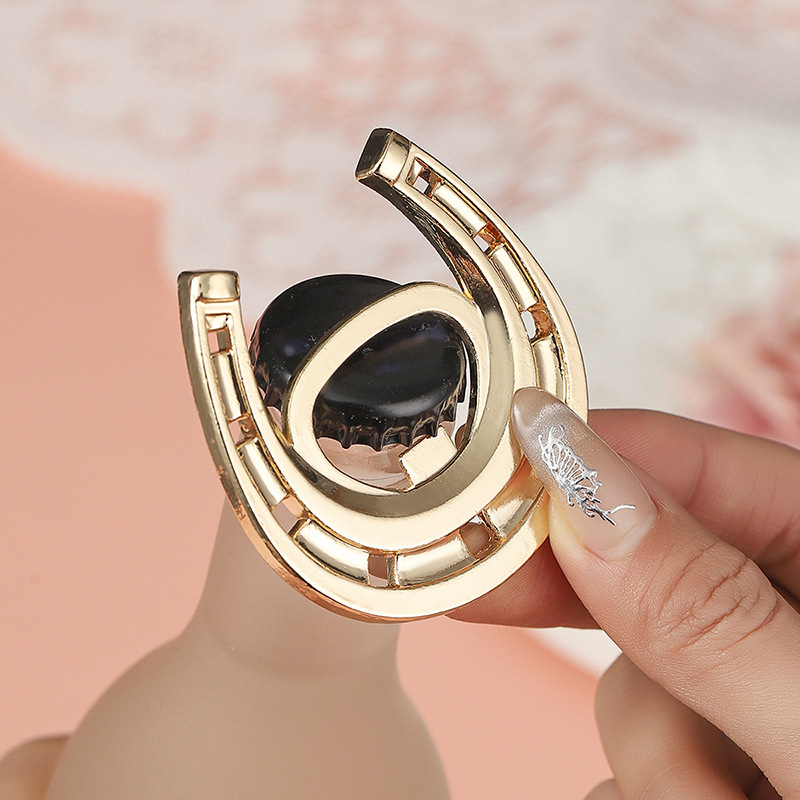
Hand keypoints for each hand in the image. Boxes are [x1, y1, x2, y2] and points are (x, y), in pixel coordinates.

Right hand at [454, 388, 799, 798]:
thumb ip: (711, 613)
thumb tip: (587, 490)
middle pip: (644, 569)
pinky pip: (638, 751)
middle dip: (585, 611)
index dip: (584, 458)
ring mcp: (755, 688)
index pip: (693, 464)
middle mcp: (791, 615)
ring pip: (636, 681)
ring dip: (652, 756)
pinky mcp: (723, 754)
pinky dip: (647, 786)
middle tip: (477, 591)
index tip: (486, 475)